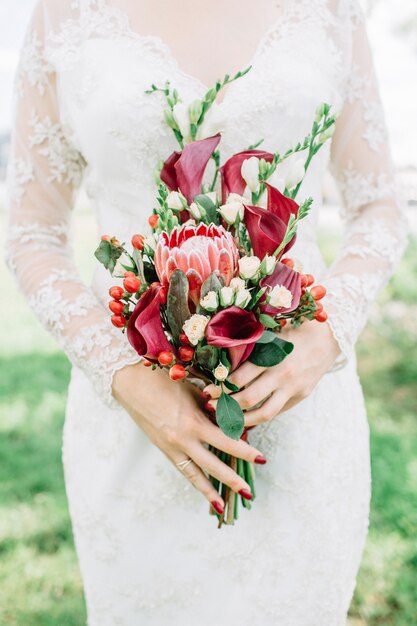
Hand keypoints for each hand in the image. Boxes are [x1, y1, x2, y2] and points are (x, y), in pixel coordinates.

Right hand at [112, 361, 265, 513]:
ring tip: (224, 505)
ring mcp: (172, 446)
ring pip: (196, 474)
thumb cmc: (165, 379)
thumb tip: (232, 421)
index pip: (226, 441)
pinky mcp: (163, 449)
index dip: (245, 451)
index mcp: (194, 421)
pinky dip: (195, 483)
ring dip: (212, 490)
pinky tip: (204, 494)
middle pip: (213, 464)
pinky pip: (183, 470)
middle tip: (249, 492)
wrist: (131, 381)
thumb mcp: (194, 392)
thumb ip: (213, 409)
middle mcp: (183, 439)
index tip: (261, 458)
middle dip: (232, 479)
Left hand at [204, 321, 340, 426]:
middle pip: (248, 398)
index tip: (207, 390)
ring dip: (242, 419)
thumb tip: (222, 362)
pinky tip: (246, 418)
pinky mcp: (301, 395)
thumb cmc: (292, 330)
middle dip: (226, 405)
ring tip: (226, 419)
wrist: (327, 337)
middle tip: (210, 406)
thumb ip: (250, 348)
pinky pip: (277, 411)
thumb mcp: (270, 334)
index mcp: (271, 355)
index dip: (220, 387)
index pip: (240, 378)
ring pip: (264, 413)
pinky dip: (260, 417)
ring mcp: (293, 388)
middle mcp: (282, 374)